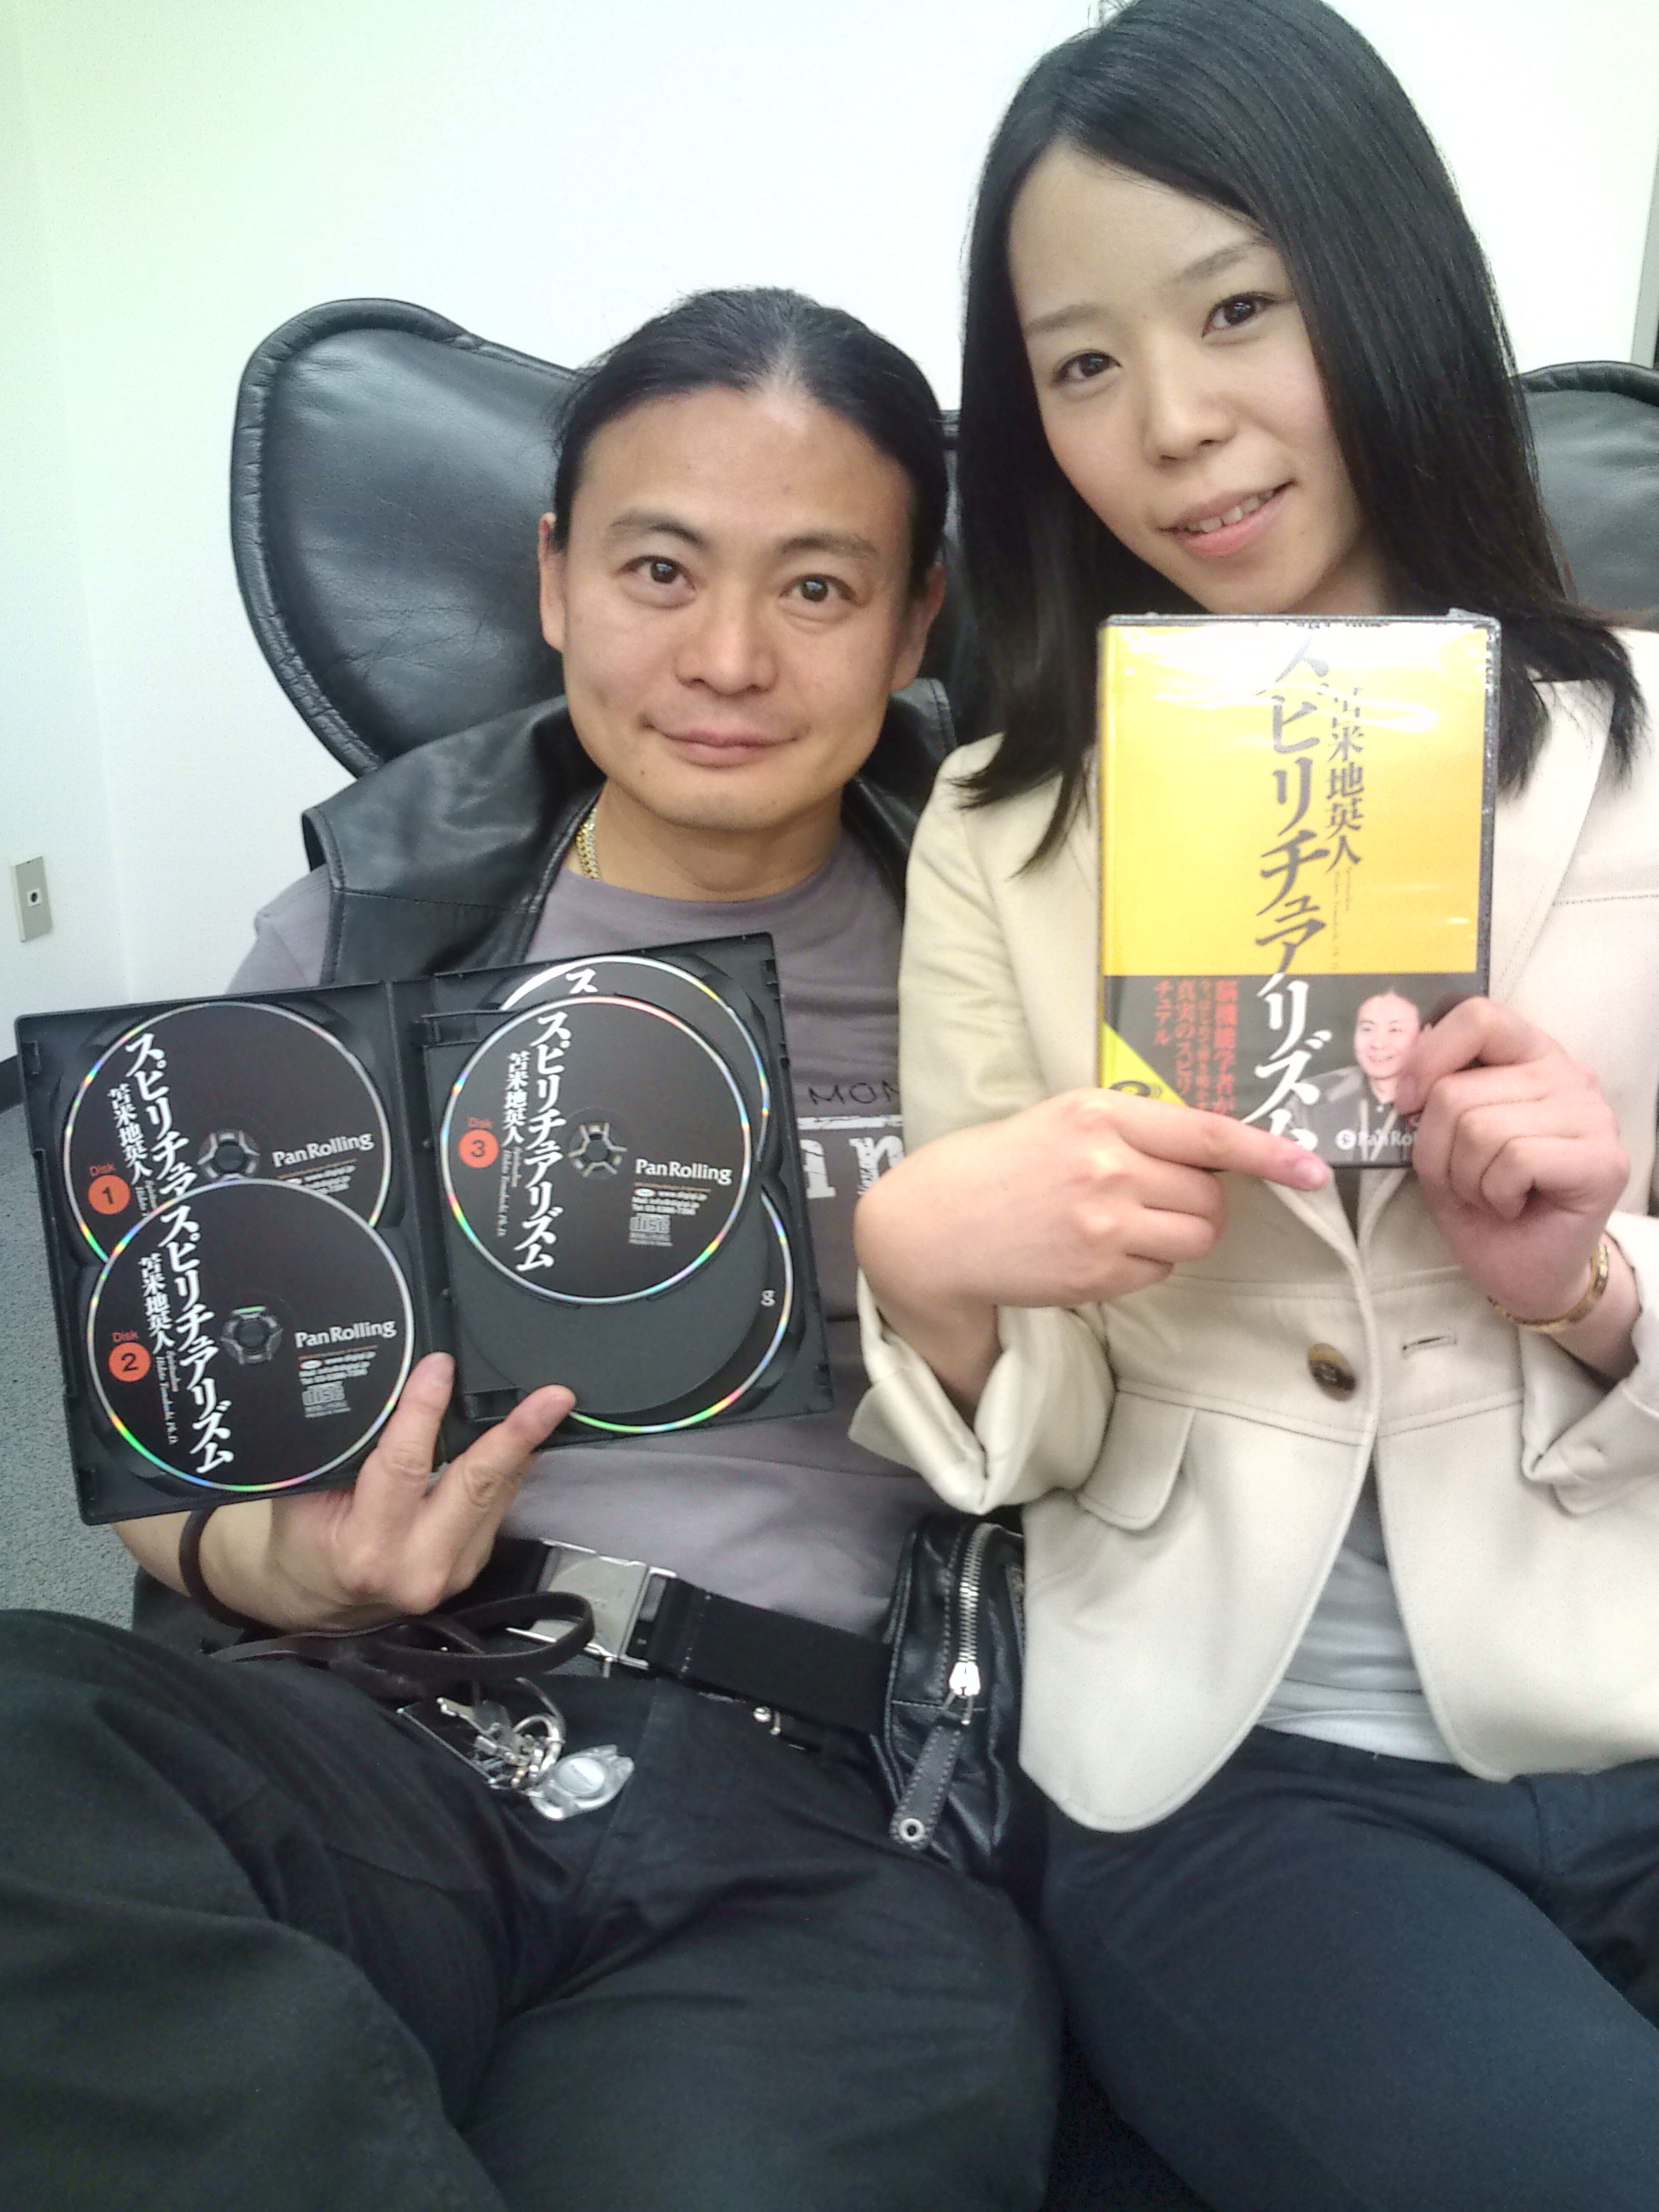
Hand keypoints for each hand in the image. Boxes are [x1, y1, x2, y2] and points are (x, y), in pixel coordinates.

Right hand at [202, 1353, 572, 1630]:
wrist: (318, 1600)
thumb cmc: (307, 1539)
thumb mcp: (306, 1493)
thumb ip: (347, 1448)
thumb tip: (391, 1385)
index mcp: (368, 1548)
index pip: (404, 1467)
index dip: (423, 1411)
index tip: (440, 1366)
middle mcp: (418, 1565)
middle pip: (476, 1486)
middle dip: (517, 1435)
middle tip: (553, 1397)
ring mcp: (453, 1571)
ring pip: (496, 1494)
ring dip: (522, 1446)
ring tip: (550, 1404)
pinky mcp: (473, 1565)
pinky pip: (497, 1506)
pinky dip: (507, 1468)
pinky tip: (521, 1437)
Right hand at [855, 1089, 1328, 1402]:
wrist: (934, 1226)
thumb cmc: (1000, 1164)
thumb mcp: (1063, 1119)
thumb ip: (1133, 1127)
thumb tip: (1212, 1152)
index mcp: (1101, 1114)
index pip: (1210, 1134)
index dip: (1271, 1153)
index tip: (1315, 1168)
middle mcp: (1108, 1167)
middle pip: (1211, 1196)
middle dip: (1204, 1200)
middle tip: (1161, 1196)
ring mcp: (1105, 1227)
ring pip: (1196, 1238)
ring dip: (1181, 1234)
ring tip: (1131, 1223)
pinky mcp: (1097, 1276)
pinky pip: (1159, 1272)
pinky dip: (1146, 1264)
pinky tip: (1100, 1249)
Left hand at [1394, 998, 1629, 1327]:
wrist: (1526, 1272)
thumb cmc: (1484, 1204)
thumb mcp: (1442, 1142)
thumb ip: (1431, 1098)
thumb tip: (1397, 1071)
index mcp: (1529, 1056)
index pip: (1479, 1017)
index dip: (1429, 1057)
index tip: (1405, 1102)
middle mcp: (1569, 1074)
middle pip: (1459, 1090)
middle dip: (1438, 1149)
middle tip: (1464, 1180)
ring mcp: (1592, 1115)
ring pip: (1481, 1128)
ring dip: (1465, 1177)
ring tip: (1490, 1194)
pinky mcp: (1603, 1159)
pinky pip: (1513, 1159)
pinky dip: (1494, 1193)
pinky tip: (1512, 1206)